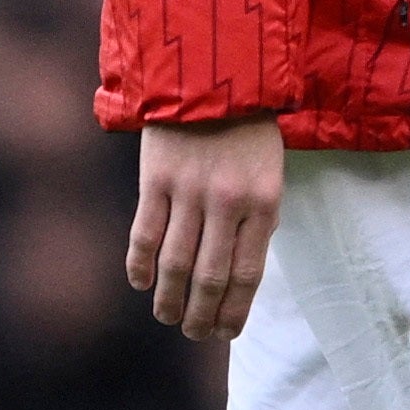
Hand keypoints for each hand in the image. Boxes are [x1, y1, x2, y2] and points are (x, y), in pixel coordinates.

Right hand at [126, 116, 289, 342]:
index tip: (226, 333)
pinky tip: (141, 284)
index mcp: (263, 203)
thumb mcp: (269, 173)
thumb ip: (258, 220)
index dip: (235, 310)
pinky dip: (140, 265)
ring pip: (175, 262)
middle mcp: (227, 202)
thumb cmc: (246, 130)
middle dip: (202, 314)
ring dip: (169, 298)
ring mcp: (188, 191)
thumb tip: (240, 274)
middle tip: (194, 334)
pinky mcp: (155, 179)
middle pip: (210, 276)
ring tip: (168, 317)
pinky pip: (145, 234)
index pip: (247, 273)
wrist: (211, 75)